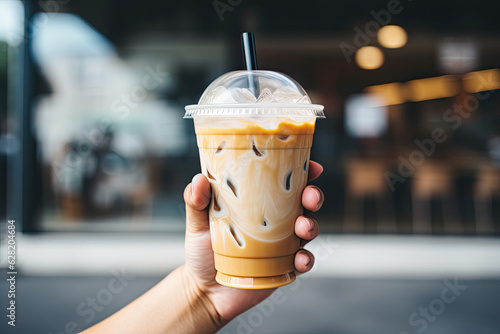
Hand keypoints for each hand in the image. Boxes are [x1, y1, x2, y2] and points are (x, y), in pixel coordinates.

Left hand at [183, 161, 324, 324]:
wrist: (205, 291)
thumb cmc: (202, 252)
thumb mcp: (197, 224)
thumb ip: (195, 202)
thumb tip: (199, 179)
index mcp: (257, 203)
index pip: (284, 182)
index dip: (302, 171)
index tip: (311, 165)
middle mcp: (275, 221)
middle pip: (304, 202)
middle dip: (313, 196)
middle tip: (310, 197)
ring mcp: (283, 244)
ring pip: (308, 229)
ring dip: (311, 226)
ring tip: (302, 228)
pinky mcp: (285, 266)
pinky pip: (304, 261)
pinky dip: (306, 259)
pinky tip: (299, 259)